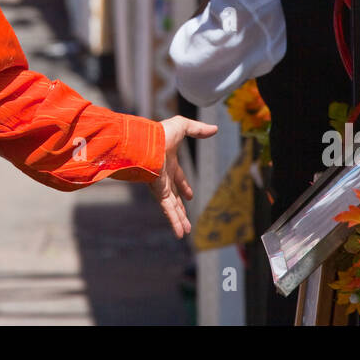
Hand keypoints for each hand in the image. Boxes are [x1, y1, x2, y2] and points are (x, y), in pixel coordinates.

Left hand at [149, 116, 218, 237]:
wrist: (144, 141)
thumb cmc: (160, 132)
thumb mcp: (182, 126)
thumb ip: (198, 129)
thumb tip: (215, 129)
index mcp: (168, 162)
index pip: (177, 177)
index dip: (184, 186)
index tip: (190, 196)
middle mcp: (163, 176)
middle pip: (174, 196)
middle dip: (180, 208)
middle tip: (185, 220)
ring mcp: (160, 185)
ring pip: (171, 206)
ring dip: (178, 220)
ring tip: (185, 233)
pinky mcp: (158, 192)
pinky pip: (168, 209)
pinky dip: (174, 221)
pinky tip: (180, 233)